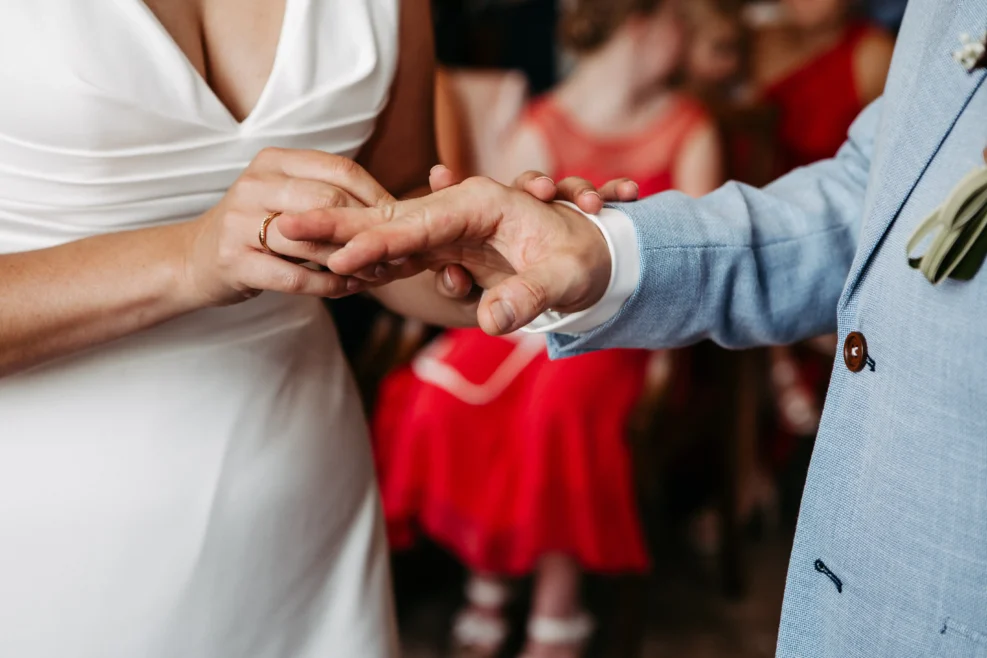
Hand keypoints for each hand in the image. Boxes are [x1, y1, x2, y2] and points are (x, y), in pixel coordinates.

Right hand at [179, 147, 402, 306]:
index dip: (376, 195)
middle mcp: (255, 185)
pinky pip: (295, 277)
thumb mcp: (284, 197)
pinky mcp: (235, 262)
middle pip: (330, 202)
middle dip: (367, 229)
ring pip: (314, 241)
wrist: (192, 259)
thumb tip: (392, 209)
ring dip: (352, 261)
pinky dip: (328, 286)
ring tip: (378, 273)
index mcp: (274, 161)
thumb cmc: (254, 228)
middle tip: (394, 250)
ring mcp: (240, 223)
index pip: (339, 169)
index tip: (398, 218)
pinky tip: (348, 289)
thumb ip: (326, 194)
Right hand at [278, 174, 636, 334]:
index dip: (379, 243)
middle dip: (338, 227)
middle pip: (390, 220)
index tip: (340, 259)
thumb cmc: (584, 262)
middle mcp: (460, 209)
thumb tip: (492, 321)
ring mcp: (452, 228)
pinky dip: (371, 263)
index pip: (421, 223)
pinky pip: (402, 256)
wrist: (594, 259)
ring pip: (389, 237)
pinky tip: (334, 271)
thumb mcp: (566, 278)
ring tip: (288, 241)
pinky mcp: (449, 249)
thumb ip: (529, 295)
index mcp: (485, 202)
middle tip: (284, 229)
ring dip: (344, 243)